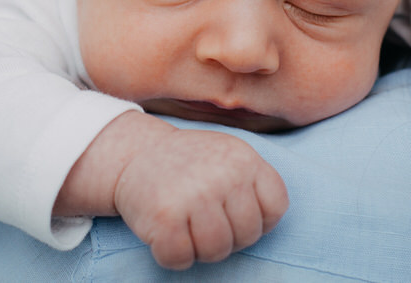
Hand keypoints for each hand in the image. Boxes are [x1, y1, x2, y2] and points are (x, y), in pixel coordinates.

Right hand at [60, 111, 287, 269]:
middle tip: (206, 222)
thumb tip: (268, 222)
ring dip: (201, 249)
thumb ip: (252, 180)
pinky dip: (173, 255)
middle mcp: (223, 175)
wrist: (135, 153)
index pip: (275, 208)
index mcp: (244, 158)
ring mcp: (194, 195)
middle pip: (248, 235)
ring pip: (217, 251)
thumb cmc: (188, 162)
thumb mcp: (228, 155)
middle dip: (229, 237)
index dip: (259, 220)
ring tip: (188, 228)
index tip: (235, 214)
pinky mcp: (165, 216)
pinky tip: (167, 233)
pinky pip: (181, 258)